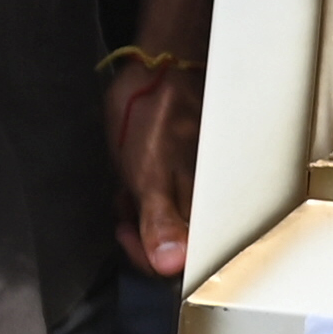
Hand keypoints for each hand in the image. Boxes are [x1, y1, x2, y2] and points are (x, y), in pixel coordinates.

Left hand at [107, 57, 203, 276]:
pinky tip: (137, 167)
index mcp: (202, 206)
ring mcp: (198, 183)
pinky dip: (146, 187)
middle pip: (171, 243)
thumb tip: (171, 265)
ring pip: (164, 218)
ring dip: (140, 207)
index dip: (147, 255)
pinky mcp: (189, 168)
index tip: (127, 233)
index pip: (180, 261)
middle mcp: (207, 200)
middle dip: (140, 227)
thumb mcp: (148, 174)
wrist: (160, 67)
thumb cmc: (156, 114)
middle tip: (125, 201)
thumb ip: (160, 223)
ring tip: (130, 178)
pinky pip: (165, 193)